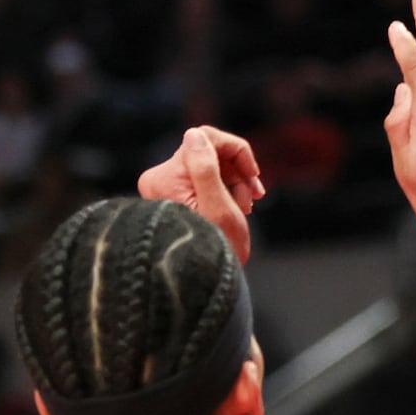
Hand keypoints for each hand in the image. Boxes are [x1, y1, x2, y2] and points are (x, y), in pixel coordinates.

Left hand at [137, 126, 262, 263]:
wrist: (207, 280)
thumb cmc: (217, 248)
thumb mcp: (217, 206)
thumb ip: (205, 168)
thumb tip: (195, 134)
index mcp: (165, 177)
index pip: (205, 139)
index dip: (237, 151)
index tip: (255, 175)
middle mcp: (160, 178)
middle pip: (209, 151)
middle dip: (237, 172)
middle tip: (253, 198)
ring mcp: (167, 186)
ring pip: (212, 164)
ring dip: (235, 183)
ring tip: (245, 209)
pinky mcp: (175, 195)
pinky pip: (207, 177)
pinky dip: (227, 190)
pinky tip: (237, 209)